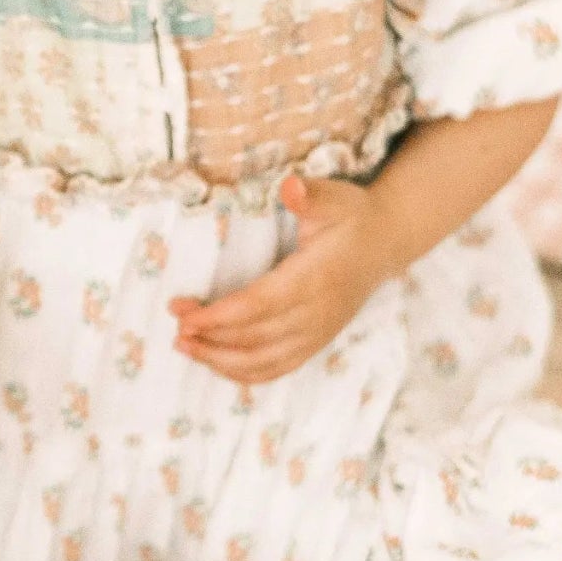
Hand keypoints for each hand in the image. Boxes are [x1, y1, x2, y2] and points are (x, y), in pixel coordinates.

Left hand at [169, 175, 397, 383]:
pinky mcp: (315, 343)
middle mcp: (316, 313)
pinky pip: (276, 369)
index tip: (184, 313)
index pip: (259, 305)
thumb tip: (289, 187)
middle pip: (254, 338)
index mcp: (315, 278)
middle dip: (209, 335)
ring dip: (219, 359)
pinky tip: (214, 362)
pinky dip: (243, 373)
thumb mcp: (334, 197)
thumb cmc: (352, 217)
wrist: (386, 243)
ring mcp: (316, 333)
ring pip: (262, 362)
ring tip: (183, 345)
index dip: (219, 316)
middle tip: (175, 321)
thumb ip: (310, 194)